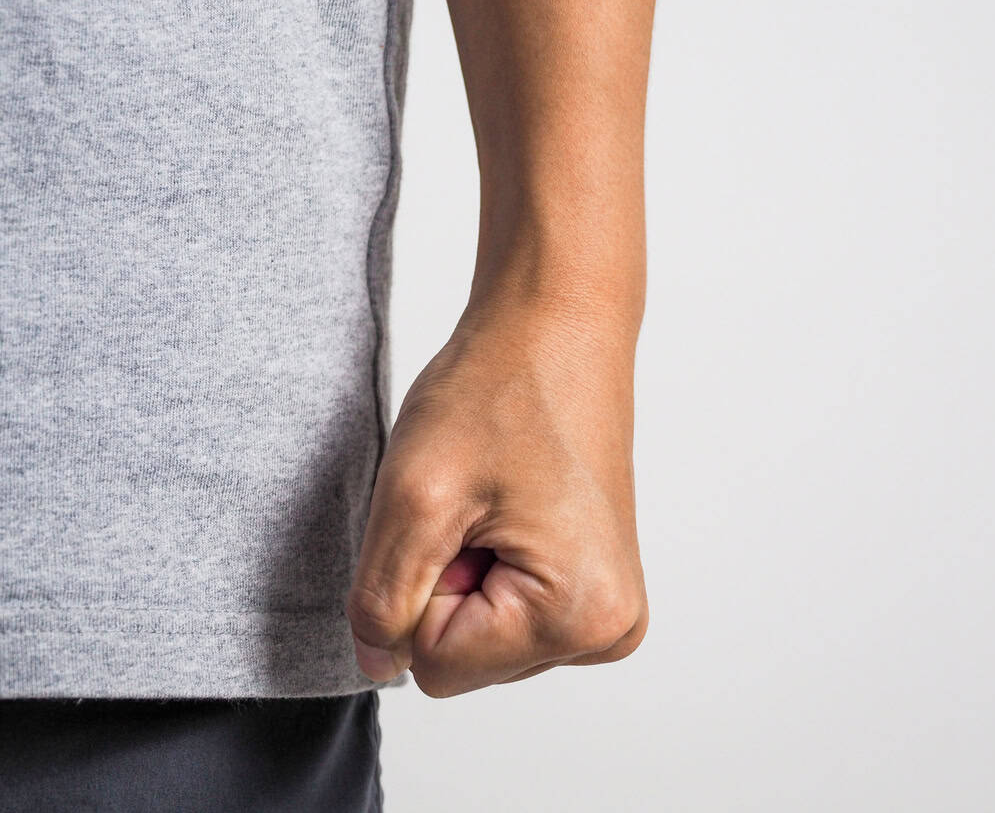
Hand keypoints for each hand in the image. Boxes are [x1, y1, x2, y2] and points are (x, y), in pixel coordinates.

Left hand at [346, 298, 648, 696]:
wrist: (558, 329)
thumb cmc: (502, 387)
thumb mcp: (414, 494)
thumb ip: (381, 600)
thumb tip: (381, 666)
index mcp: (579, 614)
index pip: (436, 667)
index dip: (419, 589)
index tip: (456, 516)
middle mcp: (609, 628)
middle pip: (465, 659)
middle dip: (445, 584)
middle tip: (474, 504)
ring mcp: (610, 612)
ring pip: (482, 639)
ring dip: (467, 572)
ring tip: (495, 500)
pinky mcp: (597, 589)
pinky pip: (510, 615)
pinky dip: (490, 566)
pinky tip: (511, 508)